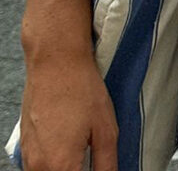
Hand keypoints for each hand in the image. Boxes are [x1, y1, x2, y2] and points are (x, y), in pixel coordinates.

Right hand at [19, 52, 118, 170]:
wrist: (56, 63)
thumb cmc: (81, 89)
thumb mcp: (106, 129)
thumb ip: (107, 164)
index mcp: (60, 165)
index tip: (100, 170)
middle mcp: (38, 166)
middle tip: (93, 162)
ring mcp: (28, 156)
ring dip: (66, 169)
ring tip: (84, 153)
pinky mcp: (25, 146)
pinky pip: (39, 167)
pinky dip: (54, 164)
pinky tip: (69, 147)